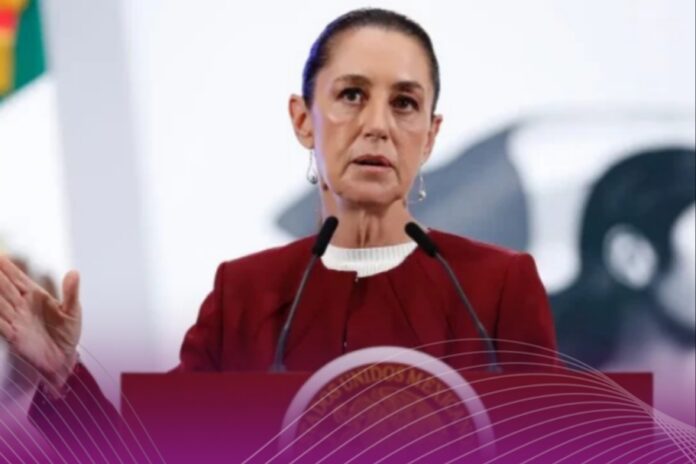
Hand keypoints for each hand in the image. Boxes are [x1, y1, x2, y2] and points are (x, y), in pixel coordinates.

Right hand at [0, 256, 81, 393]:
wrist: (63, 359)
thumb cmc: (67, 334)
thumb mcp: (73, 311)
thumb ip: (71, 292)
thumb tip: (74, 273)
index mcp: (35, 296)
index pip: (18, 278)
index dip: (8, 268)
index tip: (1, 255)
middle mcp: (22, 306)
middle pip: (5, 287)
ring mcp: (16, 319)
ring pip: (0, 303)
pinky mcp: (14, 335)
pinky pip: (1, 324)